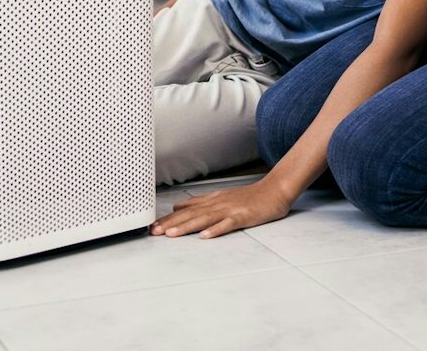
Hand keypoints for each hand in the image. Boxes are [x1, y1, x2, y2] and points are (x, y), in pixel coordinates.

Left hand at [150, 180, 294, 238]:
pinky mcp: (243, 216)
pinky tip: (205, 236)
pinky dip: (216, 229)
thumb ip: (199, 202)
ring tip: (171, 235)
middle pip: (191, 215)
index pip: (186, 211)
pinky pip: (228, 224)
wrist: (275, 190)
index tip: (151, 227)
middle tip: (153, 232)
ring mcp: (230, 210)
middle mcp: (218, 204)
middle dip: (171, 224)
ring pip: (205, 219)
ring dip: (187, 226)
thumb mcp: (220, 196)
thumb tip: (177, 207)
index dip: (168, 219)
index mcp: (211, 201)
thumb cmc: (249, 196)